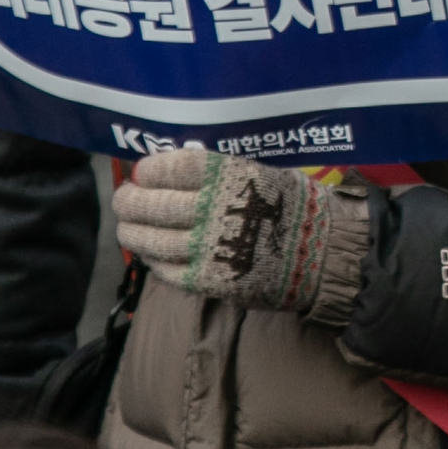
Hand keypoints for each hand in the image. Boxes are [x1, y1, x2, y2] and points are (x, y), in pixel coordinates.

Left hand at [111, 146, 374, 322]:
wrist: (324, 254)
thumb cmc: (292, 207)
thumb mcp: (259, 175)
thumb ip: (217, 175)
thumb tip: (172, 174)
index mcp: (228, 176)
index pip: (170, 168)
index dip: (149, 170)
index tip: (141, 172)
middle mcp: (213, 209)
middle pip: (153, 204)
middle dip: (130, 201)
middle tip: (124, 200)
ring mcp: (207, 248)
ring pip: (152, 240)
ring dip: (133, 233)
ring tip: (128, 227)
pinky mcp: (208, 280)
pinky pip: (166, 270)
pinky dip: (153, 261)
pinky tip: (152, 253)